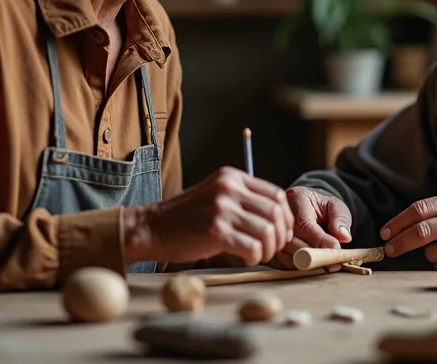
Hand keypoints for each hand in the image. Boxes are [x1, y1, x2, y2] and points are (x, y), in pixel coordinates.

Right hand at [124, 166, 292, 266]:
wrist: (150, 228)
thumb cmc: (185, 219)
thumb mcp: (215, 196)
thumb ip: (242, 199)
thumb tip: (277, 219)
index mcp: (231, 177)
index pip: (277, 194)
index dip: (286, 217)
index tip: (282, 232)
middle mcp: (229, 188)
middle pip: (276, 212)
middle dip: (281, 235)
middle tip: (273, 248)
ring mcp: (221, 208)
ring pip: (267, 231)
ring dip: (269, 249)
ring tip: (259, 256)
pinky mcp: (215, 231)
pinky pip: (253, 247)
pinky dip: (255, 257)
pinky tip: (246, 260)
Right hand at [274, 187, 351, 267]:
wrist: (308, 209)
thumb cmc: (322, 208)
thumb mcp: (336, 206)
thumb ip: (341, 218)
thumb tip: (343, 236)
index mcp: (296, 198)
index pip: (305, 224)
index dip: (320, 240)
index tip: (335, 249)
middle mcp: (280, 214)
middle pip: (292, 241)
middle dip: (313, 254)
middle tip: (331, 261)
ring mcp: (273, 231)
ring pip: (286, 254)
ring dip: (306, 262)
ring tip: (322, 263)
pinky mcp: (272, 245)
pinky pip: (282, 262)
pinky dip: (298, 266)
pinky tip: (311, 264)